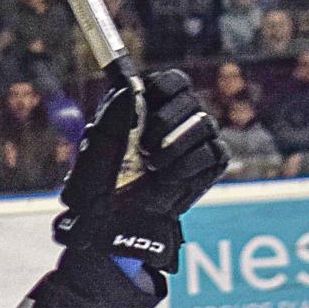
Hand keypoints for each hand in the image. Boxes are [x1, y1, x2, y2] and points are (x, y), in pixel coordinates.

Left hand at [53, 68, 229, 271]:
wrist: (117, 225)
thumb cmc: (100, 187)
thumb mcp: (96, 151)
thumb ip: (110, 117)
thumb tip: (127, 87)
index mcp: (150, 108)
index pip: (172, 82)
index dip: (162, 89)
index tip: (145, 105)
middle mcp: (178, 119)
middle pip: (189, 98)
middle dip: (165, 121)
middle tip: (144, 146)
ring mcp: (197, 140)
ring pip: (203, 124)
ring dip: (174, 147)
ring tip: (152, 167)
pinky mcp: (211, 162)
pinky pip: (212, 153)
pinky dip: (187, 167)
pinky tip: (168, 180)